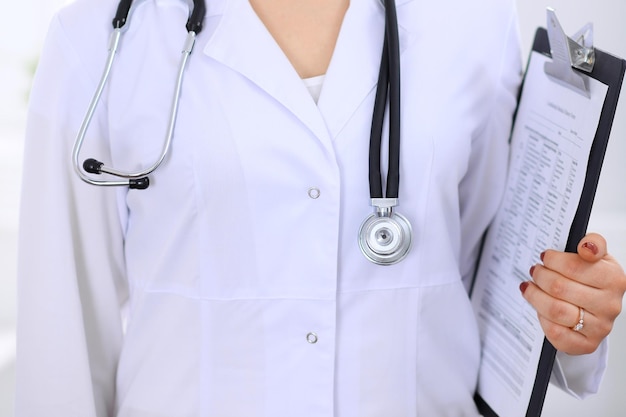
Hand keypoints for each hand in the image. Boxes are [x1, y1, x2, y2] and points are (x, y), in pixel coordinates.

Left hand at [520, 233, 625, 354]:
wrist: (599, 306)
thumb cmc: (594, 279)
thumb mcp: (598, 256)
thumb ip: (593, 243)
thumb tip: (587, 246)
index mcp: (613, 280)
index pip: (574, 267)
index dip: (553, 260)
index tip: (545, 257)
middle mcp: (609, 305)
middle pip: (560, 288)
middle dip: (540, 276)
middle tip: (535, 271)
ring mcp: (599, 327)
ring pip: (555, 310)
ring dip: (535, 296)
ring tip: (530, 287)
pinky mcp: (586, 344)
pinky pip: (556, 333)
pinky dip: (542, 319)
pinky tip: (540, 309)